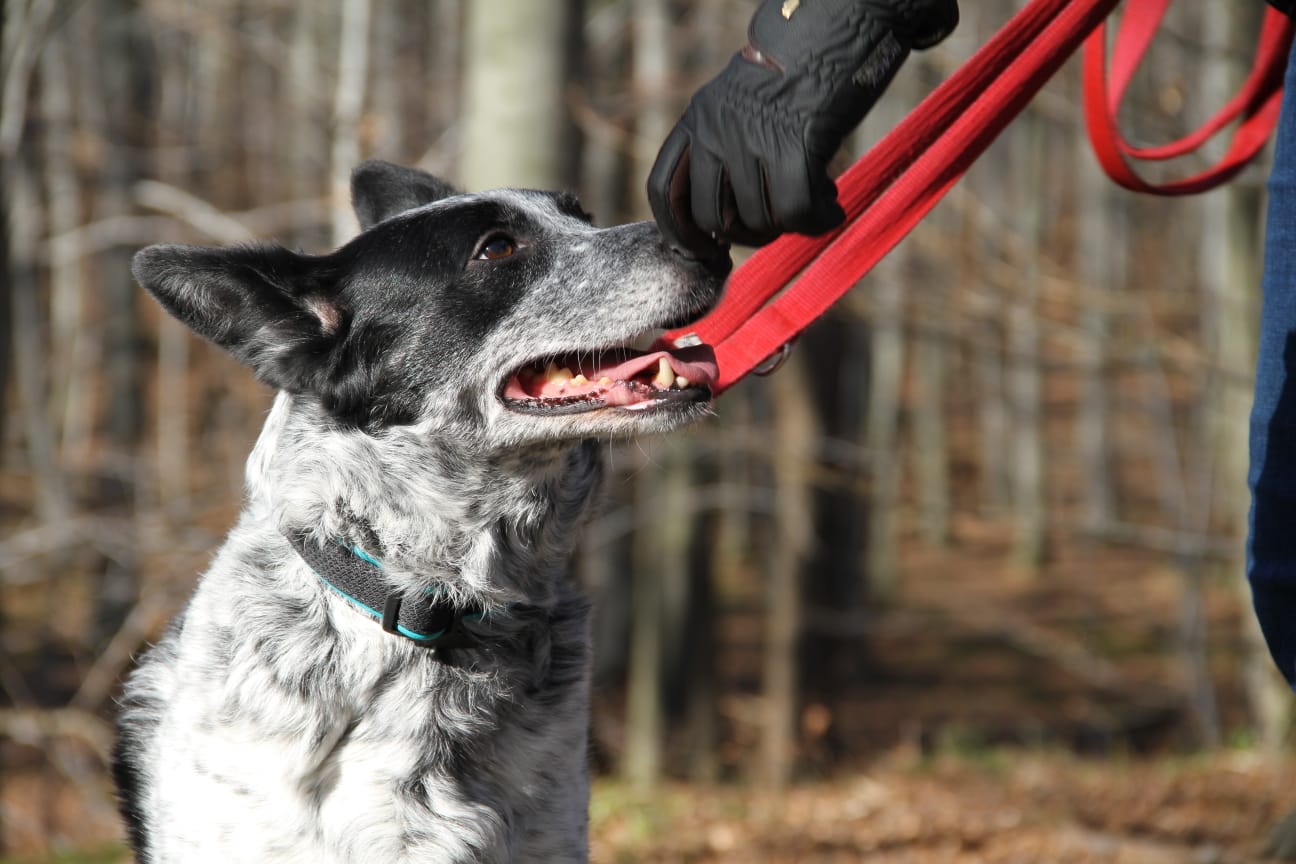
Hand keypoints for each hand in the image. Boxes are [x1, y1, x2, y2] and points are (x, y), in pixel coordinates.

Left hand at [648, 0, 957, 259]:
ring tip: (816, 202)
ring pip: (757, 220)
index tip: (707, 252)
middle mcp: (715, 130)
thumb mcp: (745, 104)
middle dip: (746, 236)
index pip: (663, 191)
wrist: (843, 20)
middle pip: (711, 217)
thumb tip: (729, 218)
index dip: (679, 233)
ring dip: (790, 225)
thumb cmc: (803, 66)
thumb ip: (729, 147)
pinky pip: (795, 213)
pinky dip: (817, 221)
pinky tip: (832, 208)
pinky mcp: (793, 144)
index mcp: (699, 118)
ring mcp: (751, 138)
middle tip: (778, 225)